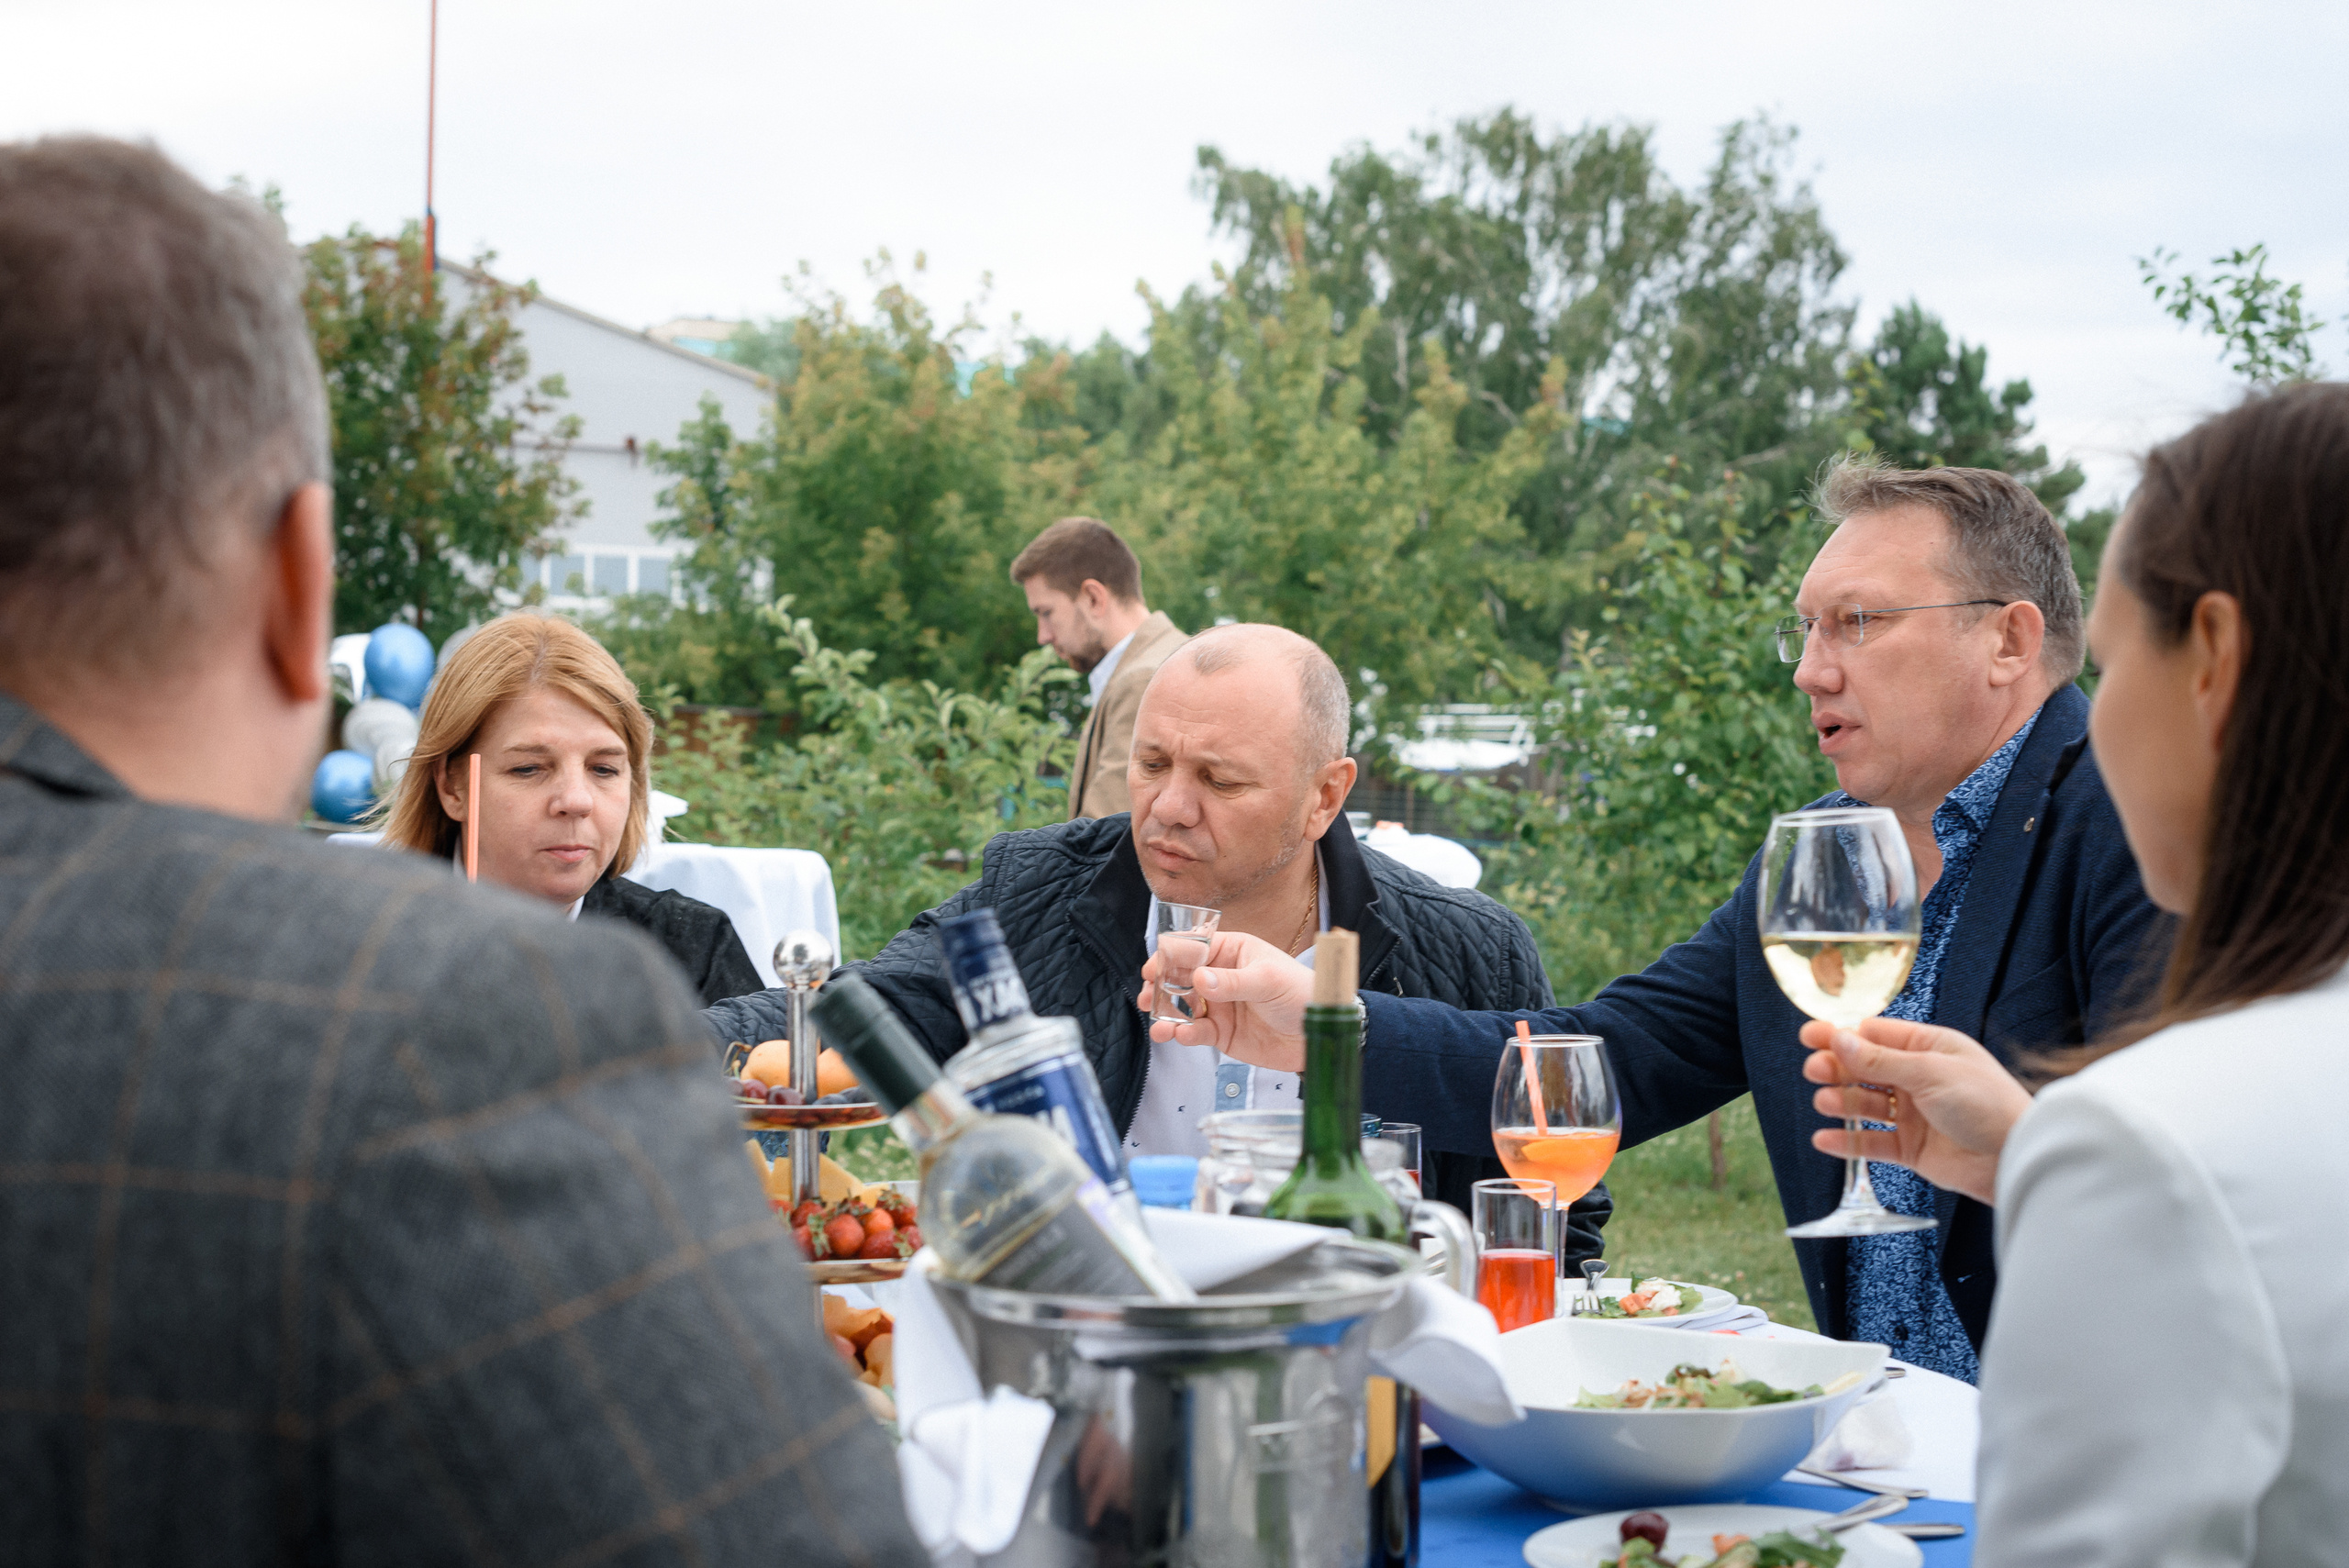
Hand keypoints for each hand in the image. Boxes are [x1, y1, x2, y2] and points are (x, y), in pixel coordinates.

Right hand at [1135, 930, 1312, 1072]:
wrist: (1319, 1034)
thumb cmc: (1301, 994)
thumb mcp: (1269, 981)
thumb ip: (1233, 982)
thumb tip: (1198, 980)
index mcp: (1232, 951)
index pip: (1193, 947)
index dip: (1170, 956)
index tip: (1153, 968)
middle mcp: (1220, 976)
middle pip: (1180, 977)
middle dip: (1160, 986)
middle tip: (1147, 995)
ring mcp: (1219, 1005)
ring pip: (1182, 1007)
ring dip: (1166, 1014)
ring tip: (1158, 1024)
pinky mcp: (1221, 1033)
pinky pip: (1195, 1032)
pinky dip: (1183, 1034)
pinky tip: (1179, 1036)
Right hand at [1800, 1017, 2032, 1206]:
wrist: (2015, 1158)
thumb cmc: (1987, 1105)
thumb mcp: (1930, 1073)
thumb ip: (1880, 1061)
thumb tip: (1839, 1039)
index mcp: (1929, 1049)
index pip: (1875, 1036)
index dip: (1842, 1036)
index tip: (1811, 1036)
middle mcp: (1919, 1079)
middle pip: (1864, 1070)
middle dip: (1836, 1068)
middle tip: (1814, 1070)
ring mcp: (1914, 1114)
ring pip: (1864, 1105)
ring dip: (1840, 1102)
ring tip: (1825, 1103)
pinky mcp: (1912, 1148)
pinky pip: (1872, 1142)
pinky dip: (1847, 1141)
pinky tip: (1825, 1139)